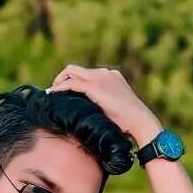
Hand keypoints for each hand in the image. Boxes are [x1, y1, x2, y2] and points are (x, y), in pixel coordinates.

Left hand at [46, 64, 162, 145]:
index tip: (66, 92)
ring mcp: (100, 77)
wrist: (140, 121)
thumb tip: (89, 116)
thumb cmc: (130, 123)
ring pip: (71, 71)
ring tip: (52, 92)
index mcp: (112, 76)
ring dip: (59, 81)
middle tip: (55, 91)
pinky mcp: (94, 86)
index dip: (74, 80)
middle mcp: (105, 73)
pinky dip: (60, 88)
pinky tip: (53, 94)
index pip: (88, 73)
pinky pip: (71, 83)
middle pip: (77, 69)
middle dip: (63, 78)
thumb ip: (102, 106)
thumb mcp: (115, 110)